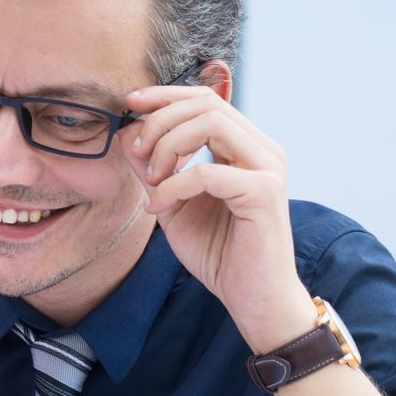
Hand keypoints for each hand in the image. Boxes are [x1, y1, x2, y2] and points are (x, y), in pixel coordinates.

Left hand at [121, 83, 313, 349]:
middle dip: (161, 120)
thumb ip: (153, 170)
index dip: (166, 95)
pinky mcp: (263, 194)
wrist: (254, 299)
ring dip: (168, 146)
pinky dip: (173, 186)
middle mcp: (262, 150)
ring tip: (151, 180)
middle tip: (137, 151)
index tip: (130, 102)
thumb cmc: (219, 254)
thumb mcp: (173, 205)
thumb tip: (127, 135)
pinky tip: (158, 209)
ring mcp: (267, 169)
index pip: (206, 99)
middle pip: (206, 104)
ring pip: (211, 124)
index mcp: (246, 146)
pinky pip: (207, 172)